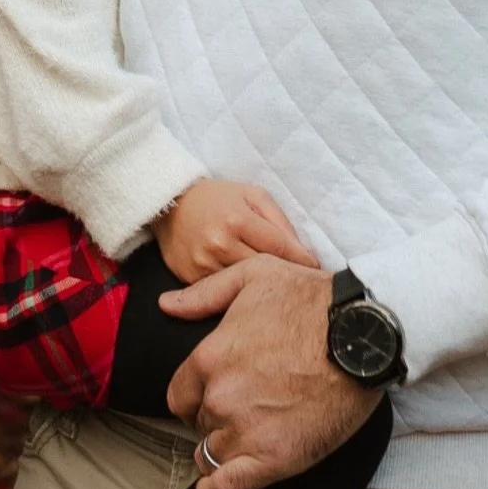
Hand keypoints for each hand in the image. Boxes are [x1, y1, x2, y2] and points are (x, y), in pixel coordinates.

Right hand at [152, 179, 317, 283]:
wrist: (170, 204)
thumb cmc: (218, 198)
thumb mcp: (252, 195)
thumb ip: (278, 219)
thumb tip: (302, 251)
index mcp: (238, 220)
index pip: (280, 248)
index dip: (302, 261)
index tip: (317, 270)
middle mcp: (220, 244)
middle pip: (264, 271)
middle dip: (284, 277)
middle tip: (301, 284)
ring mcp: (204, 264)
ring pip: (243, 286)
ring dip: (261, 288)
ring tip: (278, 291)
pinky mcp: (191, 279)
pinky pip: (222, 293)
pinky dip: (236, 293)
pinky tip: (248, 292)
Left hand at [163, 256, 378, 488]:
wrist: (362, 334)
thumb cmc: (310, 300)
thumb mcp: (251, 276)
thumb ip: (203, 293)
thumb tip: (167, 304)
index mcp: (210, 358)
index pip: (179, 394)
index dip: (194, 396)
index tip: (211, 395)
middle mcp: (220, 397)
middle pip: (198, 423)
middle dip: (212, 418)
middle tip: (240, 410)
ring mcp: (246, 431)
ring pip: (210, 455)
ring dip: (220, 450)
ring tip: (239, 442)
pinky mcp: (275, 459)